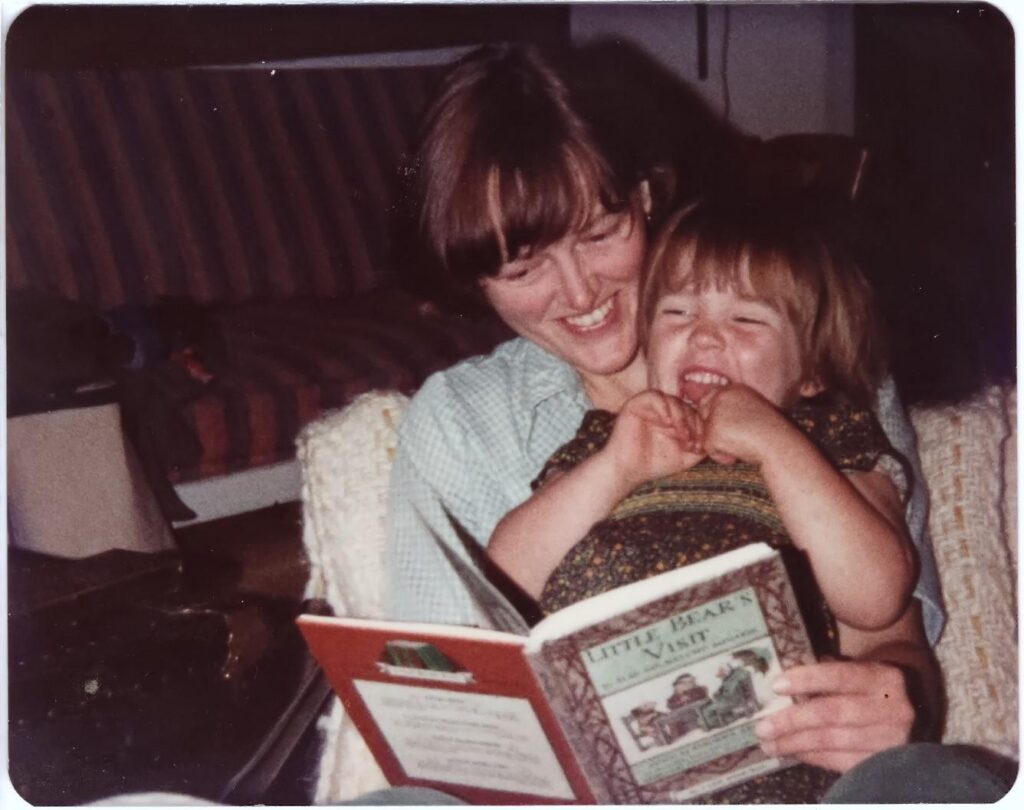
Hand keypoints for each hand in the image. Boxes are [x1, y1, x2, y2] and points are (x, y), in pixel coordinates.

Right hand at [607, 391, 703, 487]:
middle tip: (691, 442)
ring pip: (672, 400)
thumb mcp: (686, 456)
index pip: (694, 414)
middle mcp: (662, 410)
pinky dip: (664, 409)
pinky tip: (667, 425)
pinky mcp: (636, 403)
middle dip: (692, 424)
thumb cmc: (654, 464)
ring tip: (681, 436)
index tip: (699, 447)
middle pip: (686, 406)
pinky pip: (655, 396)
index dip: (700, 428)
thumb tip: (716, 436)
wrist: (627, 470)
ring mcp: (649, 406)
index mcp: (674, 419)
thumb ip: (700, 444)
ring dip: (681, 417)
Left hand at [698, 384, 791, 465]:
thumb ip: (731, 411)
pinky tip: (738, 453)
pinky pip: (709, 448)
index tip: (732, 430)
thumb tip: (706, 418)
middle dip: (715, 431)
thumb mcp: (751, 413)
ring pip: (705, 433)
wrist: (780, 445)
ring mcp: (716, 413)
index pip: (708, 401)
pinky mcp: (713, 431)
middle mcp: (722, 396)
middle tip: (738, 438)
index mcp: (733, 389)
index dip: (716, 418)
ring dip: (720, 445)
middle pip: (702, 416)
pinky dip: (721, 456)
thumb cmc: (770, 434)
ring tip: (742, 445)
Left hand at [754, 659, 915, 771]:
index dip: (807, 680)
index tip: (776, 685)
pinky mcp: (884, 762)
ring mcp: (890, 739)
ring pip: (833, 742)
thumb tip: (784, 683)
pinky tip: (793, 752)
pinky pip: (841, 762)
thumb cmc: (874, 686)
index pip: (839, 675)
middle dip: (791, 721)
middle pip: (831, 714)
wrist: (918, 710)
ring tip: (769, 744)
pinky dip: (813, 757)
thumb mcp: (862, 670)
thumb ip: (830, 671)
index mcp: (881, 678)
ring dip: (795, 744)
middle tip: (762, 727)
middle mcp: (891, 709)